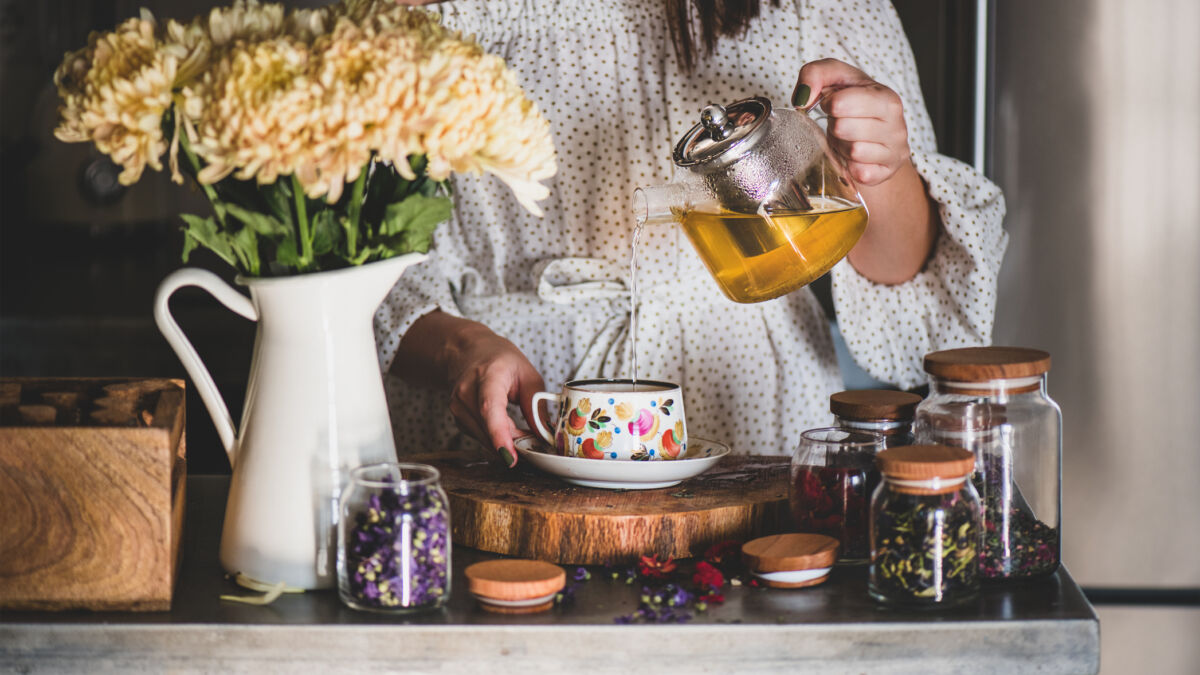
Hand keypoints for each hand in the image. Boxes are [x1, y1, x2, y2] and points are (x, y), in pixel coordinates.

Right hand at [445, 327, 544, 466]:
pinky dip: (497, 440)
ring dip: (506, 443)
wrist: (468, 353)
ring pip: (484, 438)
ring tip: (523, 433)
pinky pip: (481, 438)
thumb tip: (544, 435)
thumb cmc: (499, 360)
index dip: (499, 434)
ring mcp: (458, 407)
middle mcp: (466, 392)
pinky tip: (508, 431)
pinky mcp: (458, 419)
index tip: (511, 456)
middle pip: (487, 429)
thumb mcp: (527, 374)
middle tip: (535, 446)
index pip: (489, 408)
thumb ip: (536, 405)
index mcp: (487, 375)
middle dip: (513, 444)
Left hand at [793, 58, 910, 186]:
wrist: (875, 132)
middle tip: (842, 123)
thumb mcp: (834, 77)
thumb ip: (814, 74)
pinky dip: (850, 166)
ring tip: (848, 138)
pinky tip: (854, 155)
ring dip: (842, 146)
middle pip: (843, 129)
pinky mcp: (887, 172)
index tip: (834, 104)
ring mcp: (895, 152)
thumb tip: (802, 98)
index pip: (839, 103)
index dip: (828, 104)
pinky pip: (860, 173)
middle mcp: (897, 125)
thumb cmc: (853, 102)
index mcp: (887, 98)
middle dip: (835, 126)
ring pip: (853, 152)